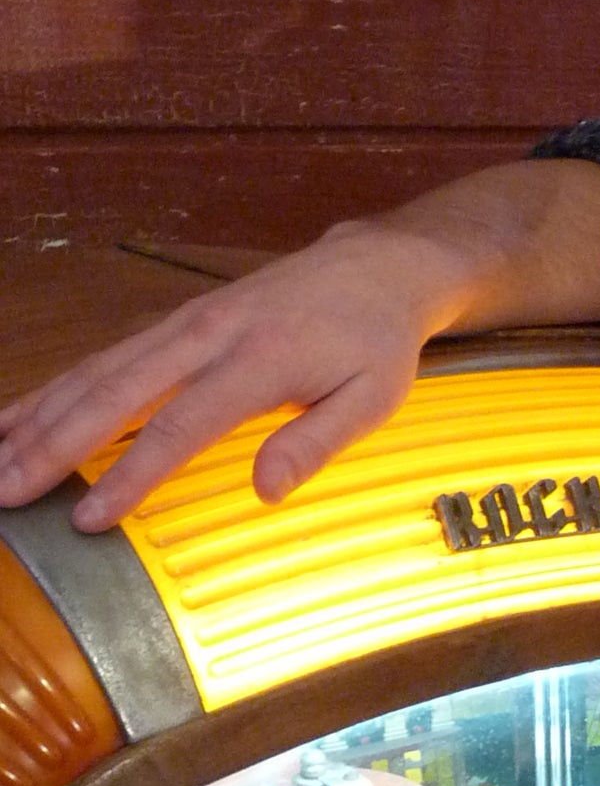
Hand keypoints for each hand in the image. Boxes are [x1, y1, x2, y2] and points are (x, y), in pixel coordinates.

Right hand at [0, 221, 470, 529]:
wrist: (376, 267)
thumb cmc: (376, 341)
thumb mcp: (374, 398)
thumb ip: (318, 443)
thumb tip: (267, 491)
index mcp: (257, 361)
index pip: (179, 427)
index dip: (130, 477)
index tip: (88, 519)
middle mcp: (207, 336)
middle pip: (114, 393)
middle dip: (52, 446)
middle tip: (4, 492)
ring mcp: (183, 324)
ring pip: (96, 371)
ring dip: (38, 416)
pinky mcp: (174, 323)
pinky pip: (104, 358)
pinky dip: (56, 389)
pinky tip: (17, 419)